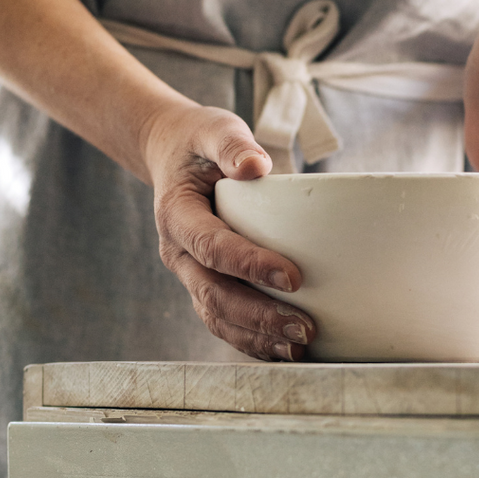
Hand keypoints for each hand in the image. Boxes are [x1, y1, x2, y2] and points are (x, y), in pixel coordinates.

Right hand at [140, 101, 316, 359]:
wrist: (172, 155)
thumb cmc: (199, 142)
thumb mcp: (213, 129)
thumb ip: (232, 144)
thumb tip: (256, 166)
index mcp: (176, 215)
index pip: (212, 247)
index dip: (250, 265)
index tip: (293, 276)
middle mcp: (177, 252)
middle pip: (214, 294)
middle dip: (260, 316)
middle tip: (305, 326)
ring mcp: (189, 273)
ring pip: (217, 316)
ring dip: (257, 336)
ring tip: (301, 345)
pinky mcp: (205, 283)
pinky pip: (224, 320)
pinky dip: (252, 340)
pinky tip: (285, 349)